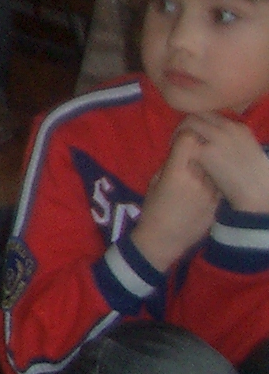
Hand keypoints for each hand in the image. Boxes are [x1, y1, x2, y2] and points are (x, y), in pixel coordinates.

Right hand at [132, 127, 221, 270]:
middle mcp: (197, 179)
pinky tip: (207, 183)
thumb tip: (182, 150)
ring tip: (201, 167)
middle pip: (205, 149)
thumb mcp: (154, 181)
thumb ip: (170, 164)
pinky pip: (221, 182)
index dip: (184, 134)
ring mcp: (210, 192)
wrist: (164, 239)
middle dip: (199, 146)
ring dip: (210, 162)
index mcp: (176, 172)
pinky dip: (216, 178)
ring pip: (216, 165)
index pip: (189, 139)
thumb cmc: (152, 209)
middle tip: (193, 151)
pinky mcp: (219, 203)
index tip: (180, 139)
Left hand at [178, 112, 268, 214]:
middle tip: (178, 140)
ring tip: (174, 147)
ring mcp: (218, 138)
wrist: (258, 193)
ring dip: (178, 133)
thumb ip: (232, 143)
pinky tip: (178, 157)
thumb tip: (213, 143)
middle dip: (185, 125)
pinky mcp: (206, 152)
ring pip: (188, 122)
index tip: (192, 136)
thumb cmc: (256, 180)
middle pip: (198, 114)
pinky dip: (178, 146)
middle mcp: (229, 128)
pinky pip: (185, 141)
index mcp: (240, 128)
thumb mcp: (248, 152)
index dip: (198, 124)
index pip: (211, 116)